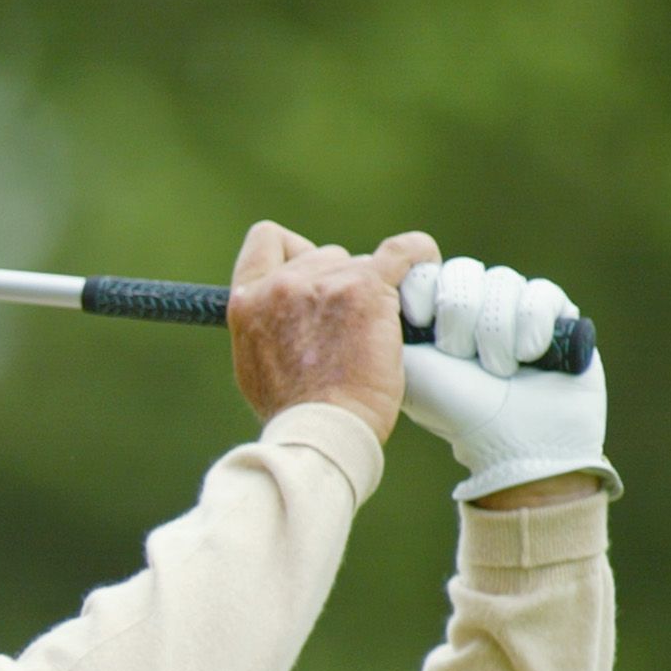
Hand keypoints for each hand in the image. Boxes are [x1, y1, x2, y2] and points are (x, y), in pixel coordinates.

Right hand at [228, 223, 442, 440]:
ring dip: (370, 289)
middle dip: (339, 283)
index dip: (296, 252)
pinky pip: (403, 252)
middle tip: (351, 326)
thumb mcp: (253, 362)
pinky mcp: (365, 288)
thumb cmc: (294, 412)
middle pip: (323, 254)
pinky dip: (417, 256)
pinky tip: (424, 267)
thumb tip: (286, 315)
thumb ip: (265, 326)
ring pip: (360, 263)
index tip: (314, 278)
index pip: (268, 240)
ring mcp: (323, 283)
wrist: (321, 430)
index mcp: (246, 300)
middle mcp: (281, 283)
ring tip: (375, 332)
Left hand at [398, 258, 619, 504]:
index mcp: (435, 313)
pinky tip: (531, 358)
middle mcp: (476, 304)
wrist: (512, 442)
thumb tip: (379, 278)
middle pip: (465, 271)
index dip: (424, 290)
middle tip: (460, 357)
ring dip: (496, 333)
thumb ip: (386, 321)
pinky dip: (532, 329)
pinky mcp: (557, 313)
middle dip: (460, 317)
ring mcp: (517, 306)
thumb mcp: (406, 365)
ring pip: (503, 281)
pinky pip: (542, 293)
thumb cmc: (453, 408)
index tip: (420, 323)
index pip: (427, 268)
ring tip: (499, 370)